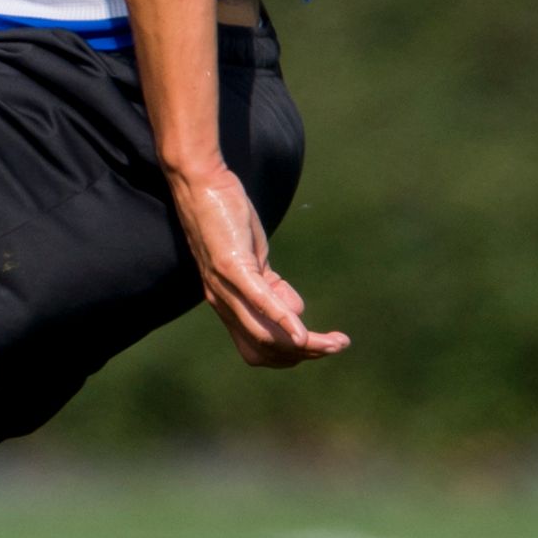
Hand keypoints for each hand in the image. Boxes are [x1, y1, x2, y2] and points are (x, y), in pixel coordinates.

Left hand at [172, 161, 347, 366]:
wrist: (199, 183)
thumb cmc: (227, 219)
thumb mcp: (253, 259)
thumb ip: (271, 287)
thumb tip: (296, 312)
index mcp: (228, 303)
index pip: (259, 347)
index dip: (292, 354)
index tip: (322, 347)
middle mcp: (222, 302)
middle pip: (264, 348)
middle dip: (304, 354)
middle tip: (337, 346)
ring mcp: (224, 285)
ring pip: (264, 332)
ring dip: (303, 343)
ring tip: (334, 343)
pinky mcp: (230, 265)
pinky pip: (257, 300)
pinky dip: (282, 319)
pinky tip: (302, 332)